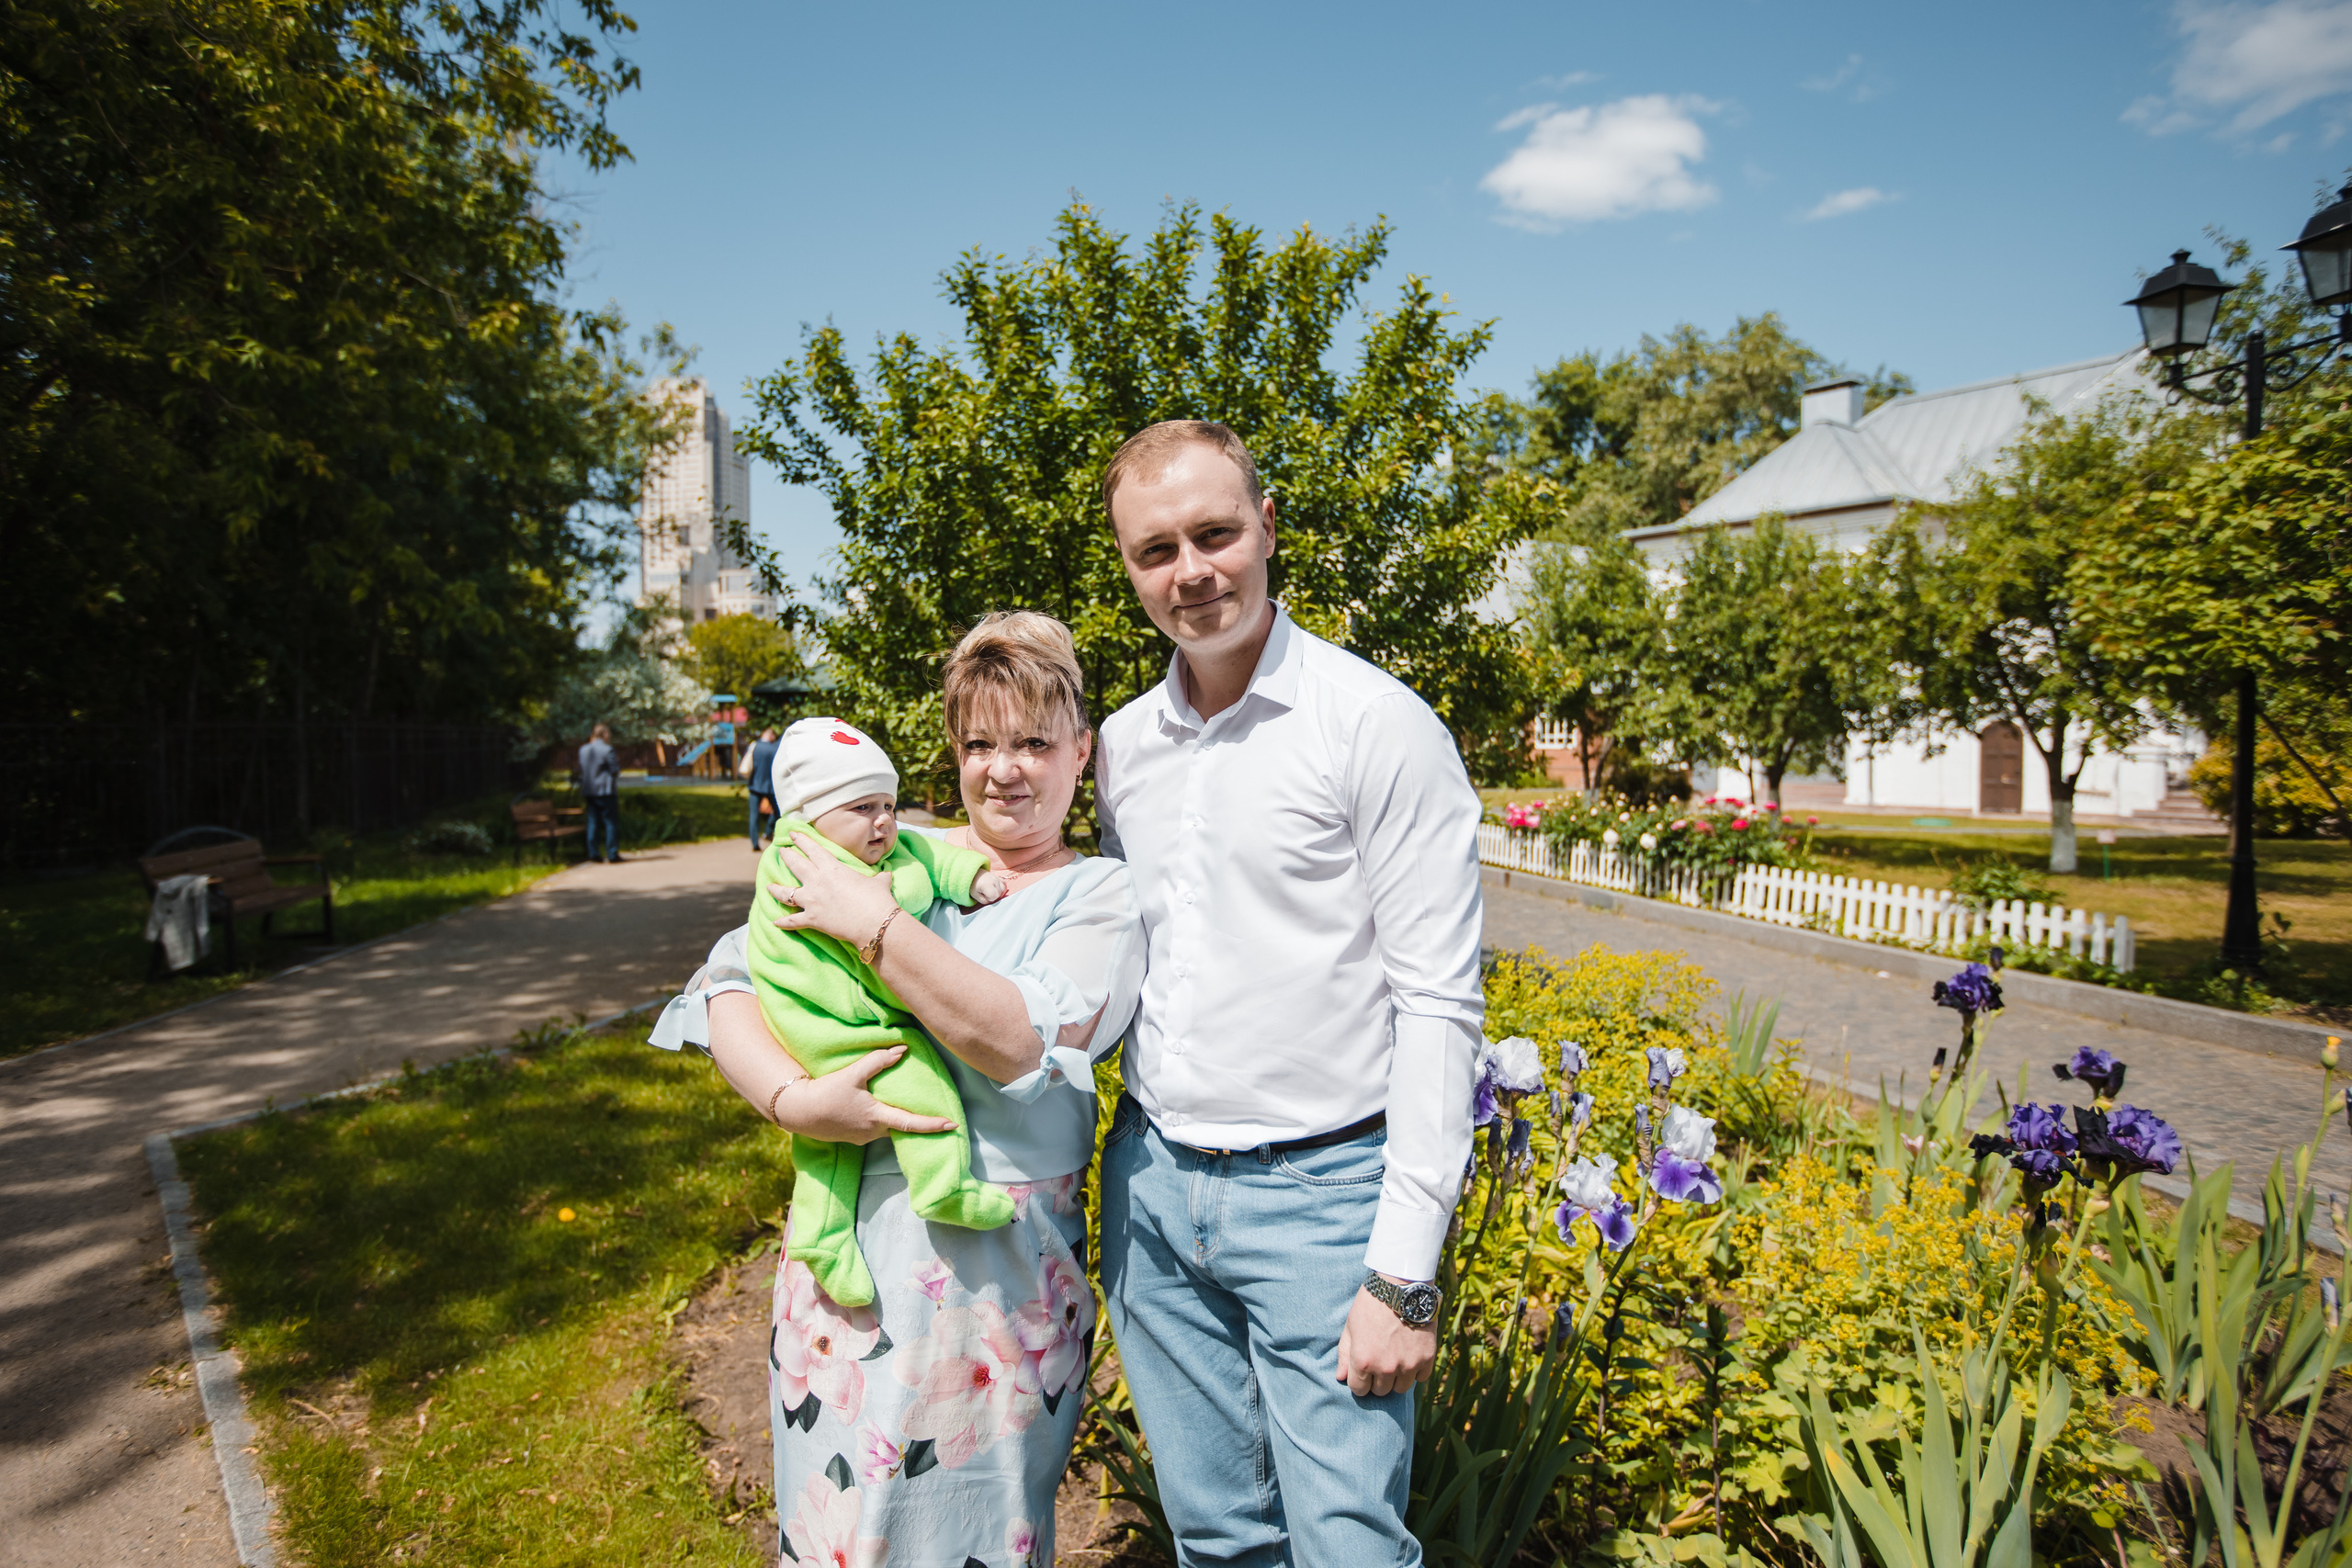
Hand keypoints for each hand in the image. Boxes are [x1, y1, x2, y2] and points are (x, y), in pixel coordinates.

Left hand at [769, 831, 899, 944]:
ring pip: (786, 892)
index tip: (792, 834)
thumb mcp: (880, 883)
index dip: (801, 840)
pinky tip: (774, 921)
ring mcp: (812, 900)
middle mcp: (817, 881)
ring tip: (768, 885)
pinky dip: (783, 922)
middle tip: (780, 852)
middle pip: (796, 865)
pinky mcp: (812, 919)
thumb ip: (879, 878)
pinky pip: (792, 920)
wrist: (875, 922)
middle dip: (787, 856)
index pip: (813, 849)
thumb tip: (887, 875)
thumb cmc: (878, 899)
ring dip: (775, 888)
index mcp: (832, 868)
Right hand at [771, 1046, 957, 1144]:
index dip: (933, 1125)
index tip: (953, 1125)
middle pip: (901, 1127)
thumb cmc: (826, 1092)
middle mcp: (873, 1132)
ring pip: (887, 1128)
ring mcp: (862, 1137)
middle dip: (917, 1122)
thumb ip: (878, 1061)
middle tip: (934, 1115)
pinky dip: (881, 1120)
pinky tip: (877, 1108)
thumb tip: (902, 1049)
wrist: (799, 1111)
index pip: (911, 1123)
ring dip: (896, 1119)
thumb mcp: (852, 1074)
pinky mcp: (852, 1137)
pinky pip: (874, 1129)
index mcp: (877, 1118)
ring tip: (903, 1106)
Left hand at [968, 869, 1007, 905]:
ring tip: (991, 892)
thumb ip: (984, 901)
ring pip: (1003, 890)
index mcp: (986, 885)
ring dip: (998, 893)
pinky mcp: (999, 877)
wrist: (973, 874)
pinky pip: (1004, 884)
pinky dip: (1002, 889)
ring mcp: (997, 878)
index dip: (990, 899)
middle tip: (986, 894)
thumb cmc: (973, 885)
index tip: (984, 896)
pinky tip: (996, 890)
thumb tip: (991, 901)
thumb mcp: (975, 895)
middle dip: (993, 897)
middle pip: (999, 894)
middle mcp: (994, 880)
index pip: (994, 896)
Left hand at [1335, 1279, 1437, 1397]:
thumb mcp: (1351, 1327)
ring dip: (1397, 1378)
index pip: (1358, 1390)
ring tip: (1395, 1358)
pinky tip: (1410, 1355)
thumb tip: (1340, 1378)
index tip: (1363, 1370)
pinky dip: (1416, 1370)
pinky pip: (1421, 1378)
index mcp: (1363, 1361)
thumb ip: (1344, 1355)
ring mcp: (1408, 1365)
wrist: (1401, 1285)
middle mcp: (1386, 1368)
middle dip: (1377, 1379)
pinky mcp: (1427, 1358)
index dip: (1359, 1380)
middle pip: (1380, 1391)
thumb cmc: (1371, 1304)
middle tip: (1380, 1361)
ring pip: (1401, 1388)